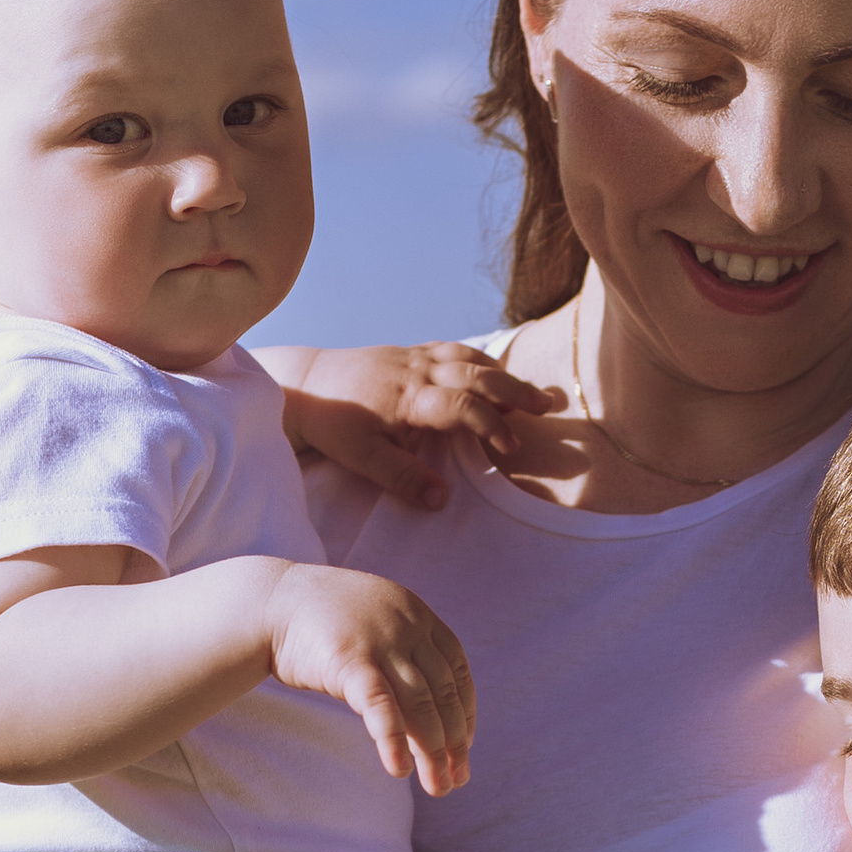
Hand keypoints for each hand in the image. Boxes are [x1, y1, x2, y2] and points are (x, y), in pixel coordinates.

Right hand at [265, 566, 476, 795]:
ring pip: (420, 706)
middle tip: (457, 779)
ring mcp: (379, 643)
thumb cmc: (324, 622)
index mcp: (419, 615)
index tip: (463, 746)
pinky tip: (400, 771)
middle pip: (444, 694)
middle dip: (454, 742)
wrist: (270, 603)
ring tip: (438, 787)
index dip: (465, 712)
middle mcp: (407, 627)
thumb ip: (405, 657)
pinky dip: (393, 741)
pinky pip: (381, 707)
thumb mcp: (376, 628)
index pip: (458, 671)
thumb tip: (431, 713)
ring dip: (432, 753)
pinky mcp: (350, 661)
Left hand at [274, 345, 565, 510]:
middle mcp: (418, 371)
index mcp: (410, 397)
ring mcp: (415, 358)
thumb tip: (442, 500)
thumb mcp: (362, 458)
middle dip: (515, 391)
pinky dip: (479, 361)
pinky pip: (453, 350)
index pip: (463, 405)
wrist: (305, 385)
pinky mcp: (410, 353)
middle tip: (547, 406)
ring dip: (503, 375)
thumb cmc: (334, 424)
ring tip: (530, 393)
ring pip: (469, 358)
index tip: (512, 447)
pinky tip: (493, 374)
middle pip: (477, 375)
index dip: (491, 425)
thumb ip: (403, 477)